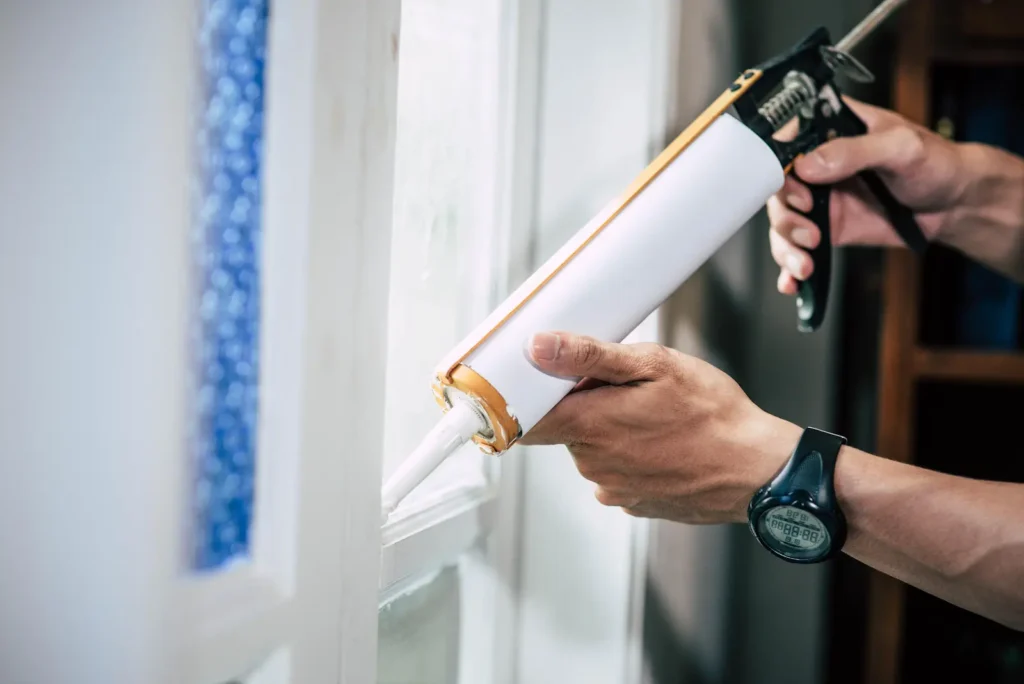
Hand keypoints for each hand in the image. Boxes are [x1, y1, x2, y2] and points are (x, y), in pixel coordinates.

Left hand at [519, 332, 801, 523]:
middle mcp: (592, 463)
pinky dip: (628, 454)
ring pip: (591, 448)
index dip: (527, 396)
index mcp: (589, 425)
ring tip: (652, 414)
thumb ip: (588, 356)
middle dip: (584, 405)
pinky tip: (661, 441)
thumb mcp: (654, 365)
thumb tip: (539, 347)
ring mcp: (611, 487)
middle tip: (626, 387)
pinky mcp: (631, 502)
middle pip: (564, 427)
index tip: (539, 380)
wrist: (757, 470)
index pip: (524, 417)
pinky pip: (614, 470)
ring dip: (608, 429)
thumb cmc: (712, 414)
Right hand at [769, 98, 968, 294]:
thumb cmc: (935, 163)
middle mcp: (815, 163)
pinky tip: (793, 281)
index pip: (784, 140)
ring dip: (787, 245)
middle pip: (775, 188)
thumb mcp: (901, 148)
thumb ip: (855, 152)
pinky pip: (796, 247)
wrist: (954, 204)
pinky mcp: (825, 227)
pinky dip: (789, 267)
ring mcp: (818, 198)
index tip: (798, 187)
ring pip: (782, 221)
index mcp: (829, 129)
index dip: (778, 165)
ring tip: (807, 262)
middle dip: (786, 215)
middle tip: (810, 231)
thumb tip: (807, 166)